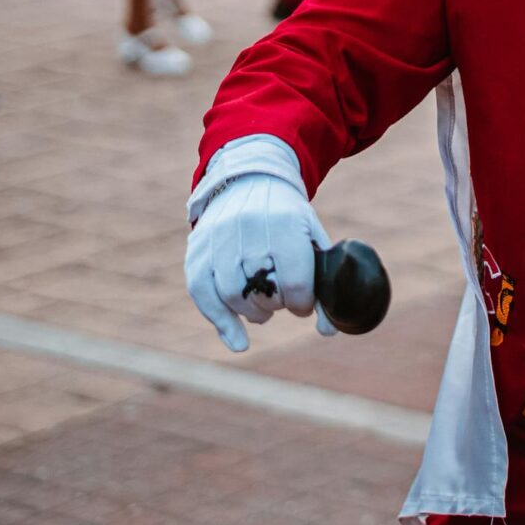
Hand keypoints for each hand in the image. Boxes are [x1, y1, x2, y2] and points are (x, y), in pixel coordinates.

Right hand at [185, 173, 336, 351]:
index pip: (295, 282)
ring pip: (233, 296)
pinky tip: (238, 341)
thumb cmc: (288, 219)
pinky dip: (221, 322)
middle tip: (284, 300)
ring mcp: (218, 239)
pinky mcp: (196, 250)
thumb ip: (324, 282)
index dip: (303, 302)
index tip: (304, 303)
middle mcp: (248, 228)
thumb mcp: (313, 238)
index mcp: (285, 223)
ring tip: (264, 309)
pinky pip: (202, 294)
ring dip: (253, 313)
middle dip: (278, 305)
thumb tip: (328, 332)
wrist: (249, 182)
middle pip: (264, 291)